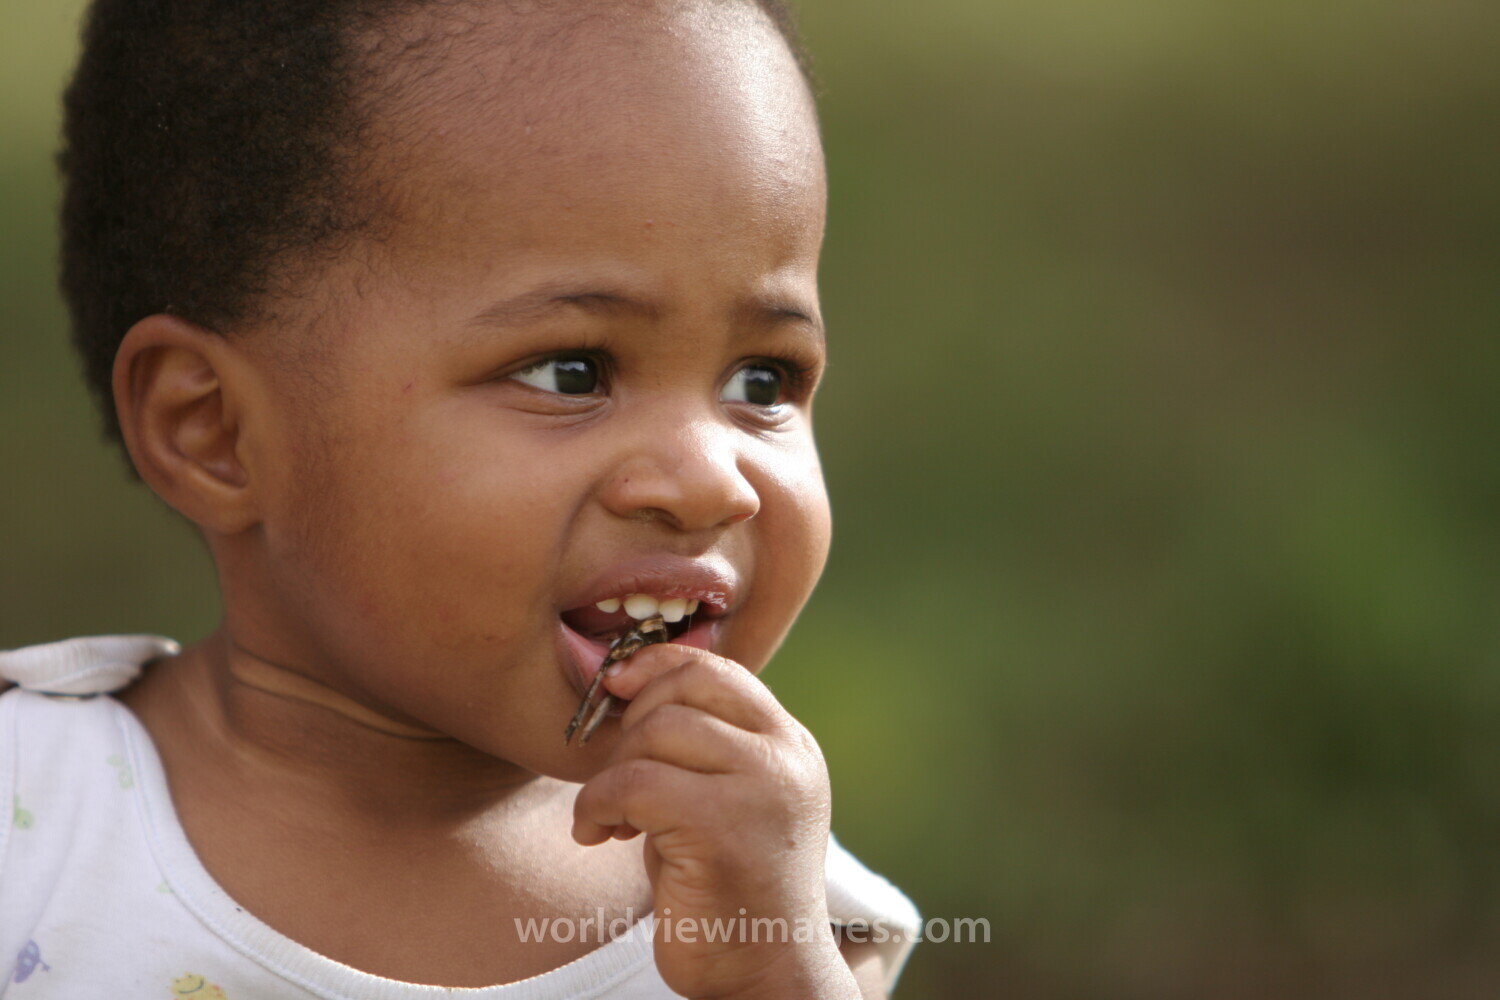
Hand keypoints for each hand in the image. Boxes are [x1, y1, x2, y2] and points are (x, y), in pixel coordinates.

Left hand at [571, 644, 858, 998]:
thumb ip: (697, 746)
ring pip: (657, 731)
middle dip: (632, 725)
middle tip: (616, 779)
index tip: (615, 689)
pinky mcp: (724, 826)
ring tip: (609, 818)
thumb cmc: (726, 892)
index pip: (718, 670)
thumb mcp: (723, 800)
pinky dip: (598, 805)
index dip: (657, 666)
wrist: (764, 979)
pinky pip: (635, 784)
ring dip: (612, 772)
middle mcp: (786, 759)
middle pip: (684, 689)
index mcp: (791, 747)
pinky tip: (598, 836)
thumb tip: (627, 680)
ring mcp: (762, 789)